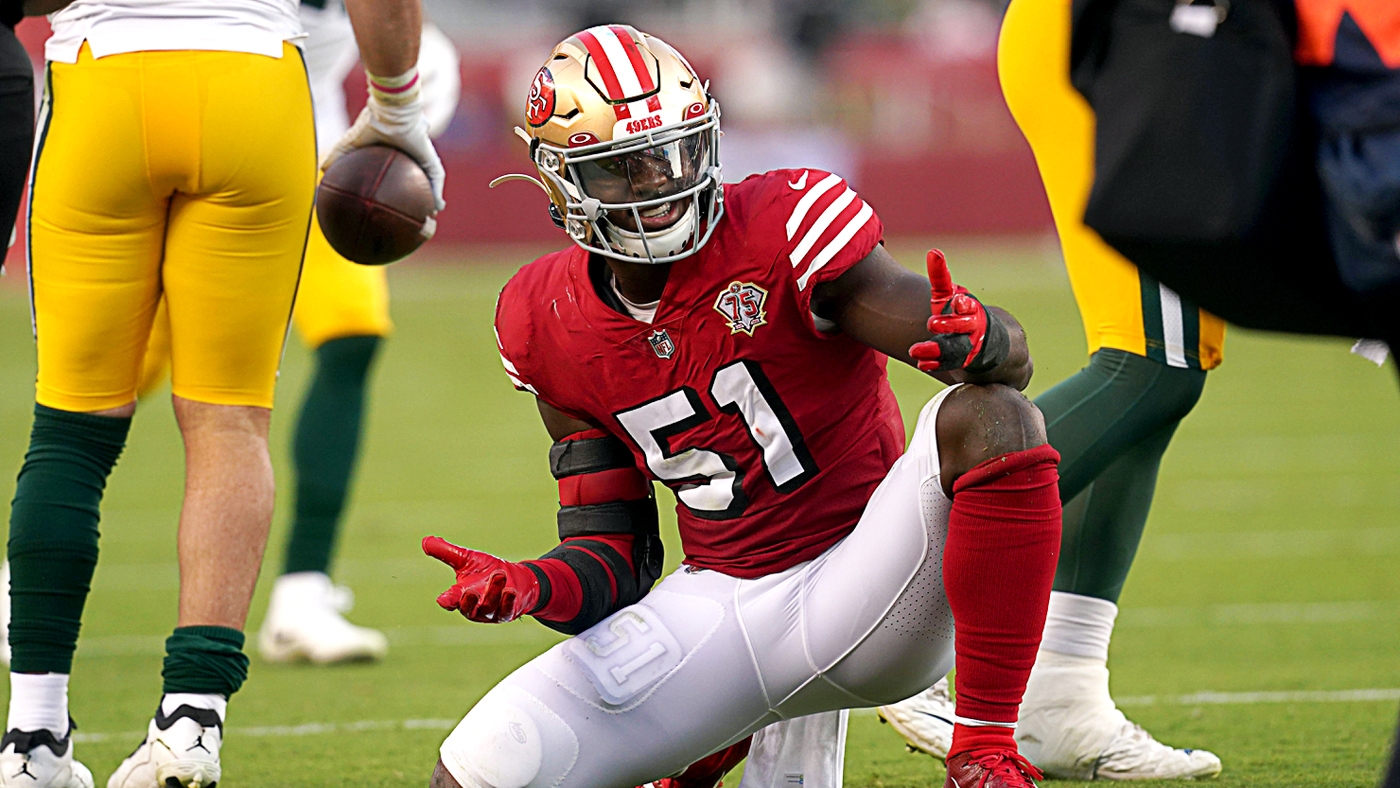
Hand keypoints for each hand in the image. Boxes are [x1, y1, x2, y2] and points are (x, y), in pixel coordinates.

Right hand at [322, 74, 446, 211]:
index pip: (398, 173)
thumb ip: (338, 155)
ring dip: (431, 197)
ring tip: (431, 214)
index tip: (394, 204)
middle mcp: (410, 153)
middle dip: (417, 196)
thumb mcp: (351, 142)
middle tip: (416, 214)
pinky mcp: (431, 156)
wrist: (391, 110)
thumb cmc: (373, 122)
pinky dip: (438, 192)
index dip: (396, 188)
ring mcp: (422, 155)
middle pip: (416, 180)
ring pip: (429, 181)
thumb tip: (322, 170)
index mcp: (394, 151)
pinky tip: (438, 206)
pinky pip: (436, 177)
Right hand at [423, 536, 539, 622]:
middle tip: (471, 591)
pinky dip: (507, 602)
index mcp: (460, 595)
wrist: (515, 578)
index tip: (443, 600)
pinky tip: (510, 591)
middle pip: (468, 608)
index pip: (451, 600)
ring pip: (489, 607)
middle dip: (469, 601)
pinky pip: (506, 611)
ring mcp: (490, 612)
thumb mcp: (466, 559)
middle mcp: (474, 607)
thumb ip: (446, 552)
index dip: (447, 600)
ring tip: (499, 574)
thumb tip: (425, 540)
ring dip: (493, 591)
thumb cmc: (486, 570)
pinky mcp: (507, 613)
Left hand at [908, 249, 1008, 373]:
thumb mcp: (948, 294)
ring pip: (955, 349)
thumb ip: (940, 277)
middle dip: (949, 325)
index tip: (956, 301)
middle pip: (962, 327)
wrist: (981, 340)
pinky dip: (936, 364)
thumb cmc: (959, 311)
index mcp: (969, 308)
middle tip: (931, 323)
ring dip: (936, 350)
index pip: (968, 305)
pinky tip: (922, 364)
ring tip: (915, 350)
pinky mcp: (962, 360)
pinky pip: (950, 364)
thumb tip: (933, 251)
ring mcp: (968, 346)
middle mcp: (971, 327)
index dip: (963, 304)